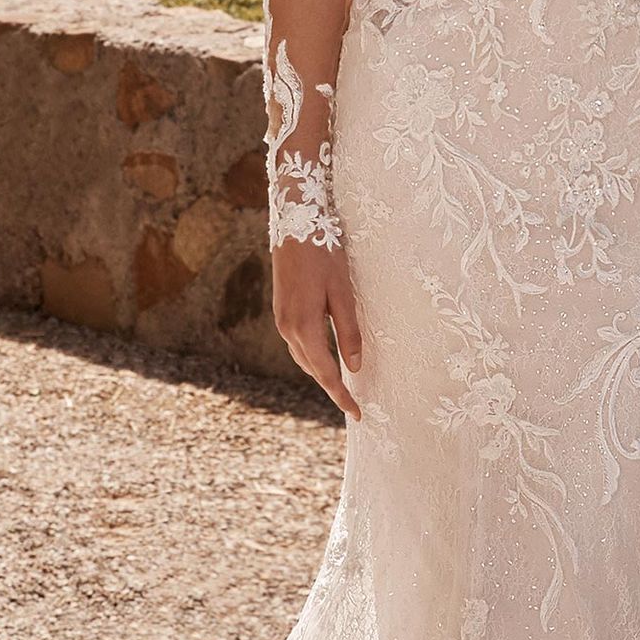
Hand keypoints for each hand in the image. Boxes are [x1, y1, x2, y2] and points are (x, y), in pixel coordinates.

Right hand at [271, 242, 363, 419]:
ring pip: (303, 359)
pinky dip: (313, 358)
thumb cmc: (324, 255)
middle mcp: (288, 329)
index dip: (341, 396)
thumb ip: (348, 332)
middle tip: (354, 406)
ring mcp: (282, 321)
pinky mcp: (282, 312)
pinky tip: (326, 359)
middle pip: (312, 370)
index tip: (357, 414)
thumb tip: (354, 367)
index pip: (326, 373)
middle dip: (332, 389)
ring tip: (343, 388)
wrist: (294, 226)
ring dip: (322, 374)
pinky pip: (298, 345)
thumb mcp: (343, 293)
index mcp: (304, 326)